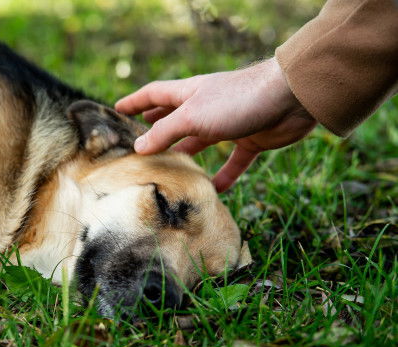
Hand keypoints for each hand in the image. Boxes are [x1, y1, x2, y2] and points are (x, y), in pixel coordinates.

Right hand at [115, 58, 316, 191]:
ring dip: (186, 155)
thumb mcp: (192, 116)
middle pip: (175, 118)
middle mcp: (206, 107)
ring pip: (201, 142)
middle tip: (140, 141)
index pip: (154, 95)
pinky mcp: (250, 139)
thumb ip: (165, 132)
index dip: (135, 102)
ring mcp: (228, 123)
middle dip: (157, 128)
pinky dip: (224, 176)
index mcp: (189, 94)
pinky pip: (233, 162)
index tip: (117, 109)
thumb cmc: (237, 100)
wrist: (290, 98)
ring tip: (170, 170)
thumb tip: (139, 147)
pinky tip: (215, 191)